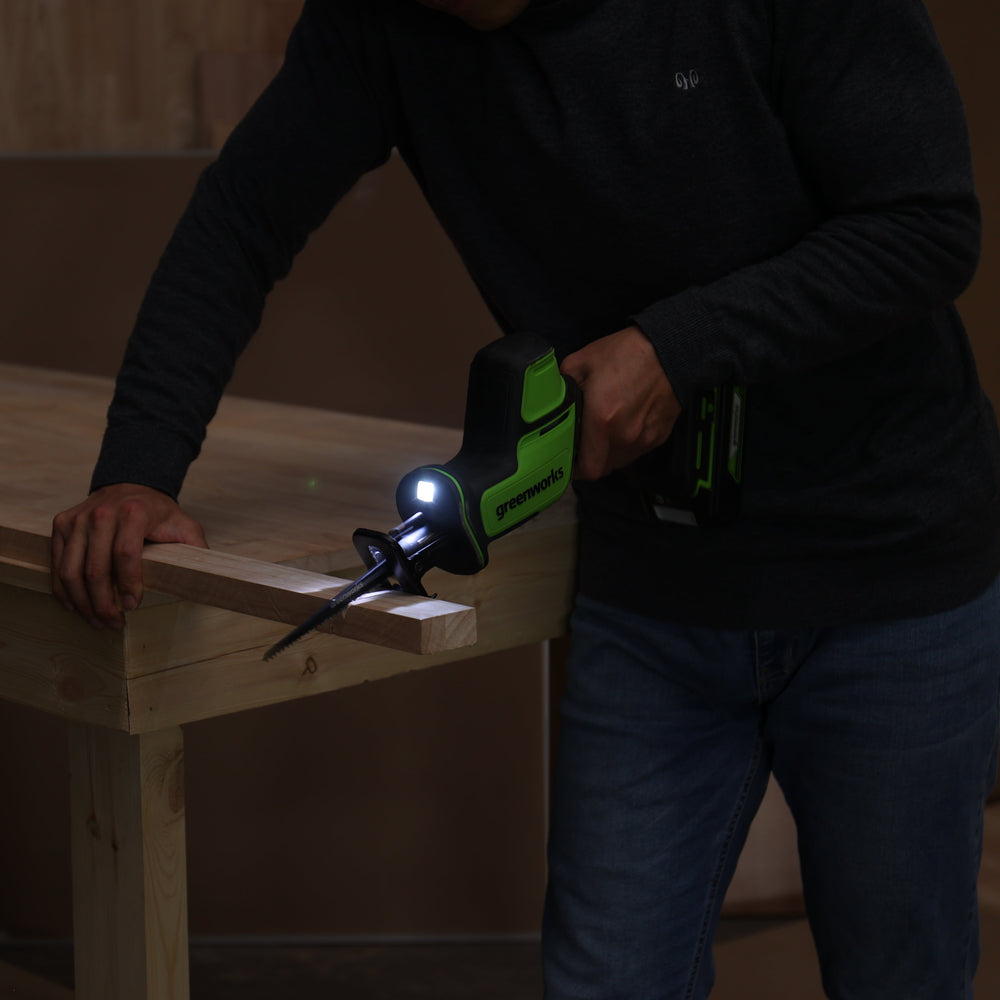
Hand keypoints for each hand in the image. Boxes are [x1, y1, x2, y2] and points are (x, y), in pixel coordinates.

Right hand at [51, 484, 207, 629]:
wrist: (131, 487)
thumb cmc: (159, 513)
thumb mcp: (185, 526)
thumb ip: (196, 549)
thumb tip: (208, 578)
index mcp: (134, 513)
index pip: (125, 554)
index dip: (128, 584)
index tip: (133, 606)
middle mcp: (102, 513)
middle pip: (95, 568)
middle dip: (103, 603)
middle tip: (114, 623)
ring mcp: (78, 519)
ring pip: (71, 570)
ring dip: (82, 602)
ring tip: (97, 621)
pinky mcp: (62, 524)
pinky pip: (57, 564)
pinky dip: (64, 589)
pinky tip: (76, 606)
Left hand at [560, 326, 680, 480]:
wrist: (669, 349)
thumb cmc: (627, 353)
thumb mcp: (582, 362)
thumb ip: (562, 386)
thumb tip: (551, 399)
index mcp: (602, 420)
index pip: (588, 468)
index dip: (577, 469)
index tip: (571, 460)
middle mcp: (625, 435)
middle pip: (603, 467)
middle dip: (591, 458)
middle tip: (586, 441)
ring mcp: (645, 438)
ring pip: (621, 461)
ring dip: (610, 452)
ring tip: (607, 430)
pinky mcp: (660, 435)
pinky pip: (638, 450)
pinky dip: (629, 443)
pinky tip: (626, 423)